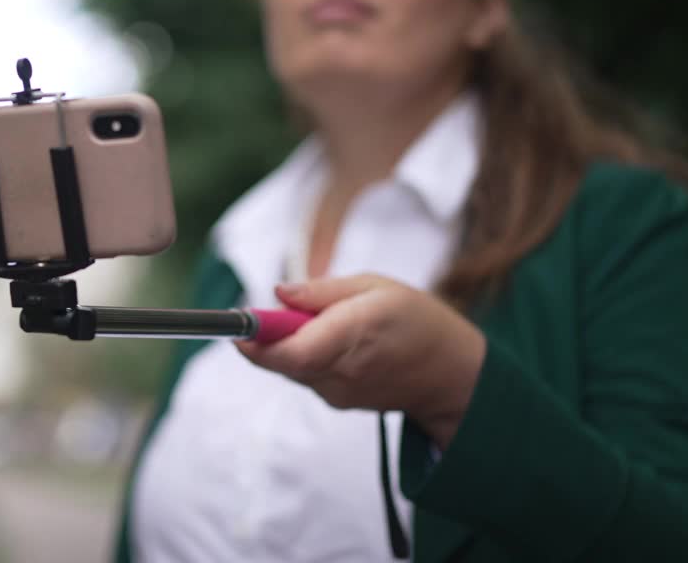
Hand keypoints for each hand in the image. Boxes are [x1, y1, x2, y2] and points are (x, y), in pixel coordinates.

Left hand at [236, 274, 485, 448]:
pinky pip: (305, 375)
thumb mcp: (375, 285)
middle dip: (266, 337)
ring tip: (323, 323)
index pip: (292, 350)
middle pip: (282, 361)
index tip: (238, 323)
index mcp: (354, 332)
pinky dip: (305, 356)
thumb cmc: (416, 319)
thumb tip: (277, 292)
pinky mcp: (336, 402)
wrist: (450, 374)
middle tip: (275, 312)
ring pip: (291, 367)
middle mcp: (342, 369)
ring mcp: (339, 392)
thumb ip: (322, 291)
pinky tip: (333, 342)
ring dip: (288, 345)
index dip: (257, 339)